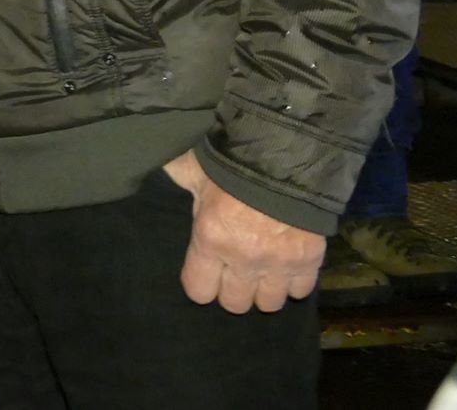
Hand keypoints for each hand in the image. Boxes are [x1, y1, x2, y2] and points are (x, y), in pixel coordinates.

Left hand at [164, 150, 324, 313]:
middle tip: (234, 272)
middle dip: (232, 290)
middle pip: (234, 304)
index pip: (199, 291)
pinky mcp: (309, 260)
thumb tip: (147, 165)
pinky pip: (300, 291)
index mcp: (211, 239)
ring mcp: (279, 263)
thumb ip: (176, 176)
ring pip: (268, 303)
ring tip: (261, 272)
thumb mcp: (195, 168)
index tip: (204, 272)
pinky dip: (294, 282)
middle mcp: (244, 259)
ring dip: (263, 289)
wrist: (287, 153)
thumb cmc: (232, 161)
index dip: (200, 283)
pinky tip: (286, 267)